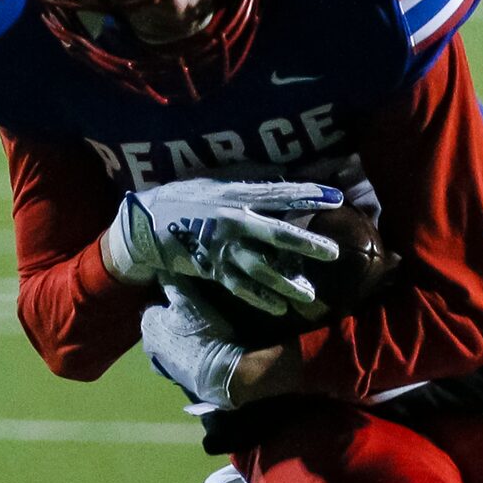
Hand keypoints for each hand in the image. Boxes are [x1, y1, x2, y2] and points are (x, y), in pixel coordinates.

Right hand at [104, 180, 342, 314]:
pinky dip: (259, 298)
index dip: (308, 194)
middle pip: (276, 233)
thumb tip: (283, 175)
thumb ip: (249, 179)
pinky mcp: (212, 269)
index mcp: (236, 196)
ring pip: (260, 268)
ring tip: (309, 295)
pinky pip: (240, 287)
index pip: (279, 194)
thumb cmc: (186, 196)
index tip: (335, 197)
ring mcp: (223, 248)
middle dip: (305, 243)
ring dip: (285, 283)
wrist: (147, 223)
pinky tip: (279, 308)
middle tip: (333, 253)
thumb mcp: (216, 180)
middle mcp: (233, 222)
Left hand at [141, 288, 245, 408]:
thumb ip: (172, 283)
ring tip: (202, 337)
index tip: (190, 303)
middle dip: (174, 322)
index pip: (156, 304)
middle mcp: (147, 344)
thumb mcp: (188, 298)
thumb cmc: (201, 330)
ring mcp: (159, 364)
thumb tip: (161, 272)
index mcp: (147, 322)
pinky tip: (201, 354)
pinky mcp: (173, 378)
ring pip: (169, 344)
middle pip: (161, 326)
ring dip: (179, 340)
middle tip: (197, 319)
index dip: (173, 301)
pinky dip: (185, 355)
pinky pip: (177, 360)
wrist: (218, 370)